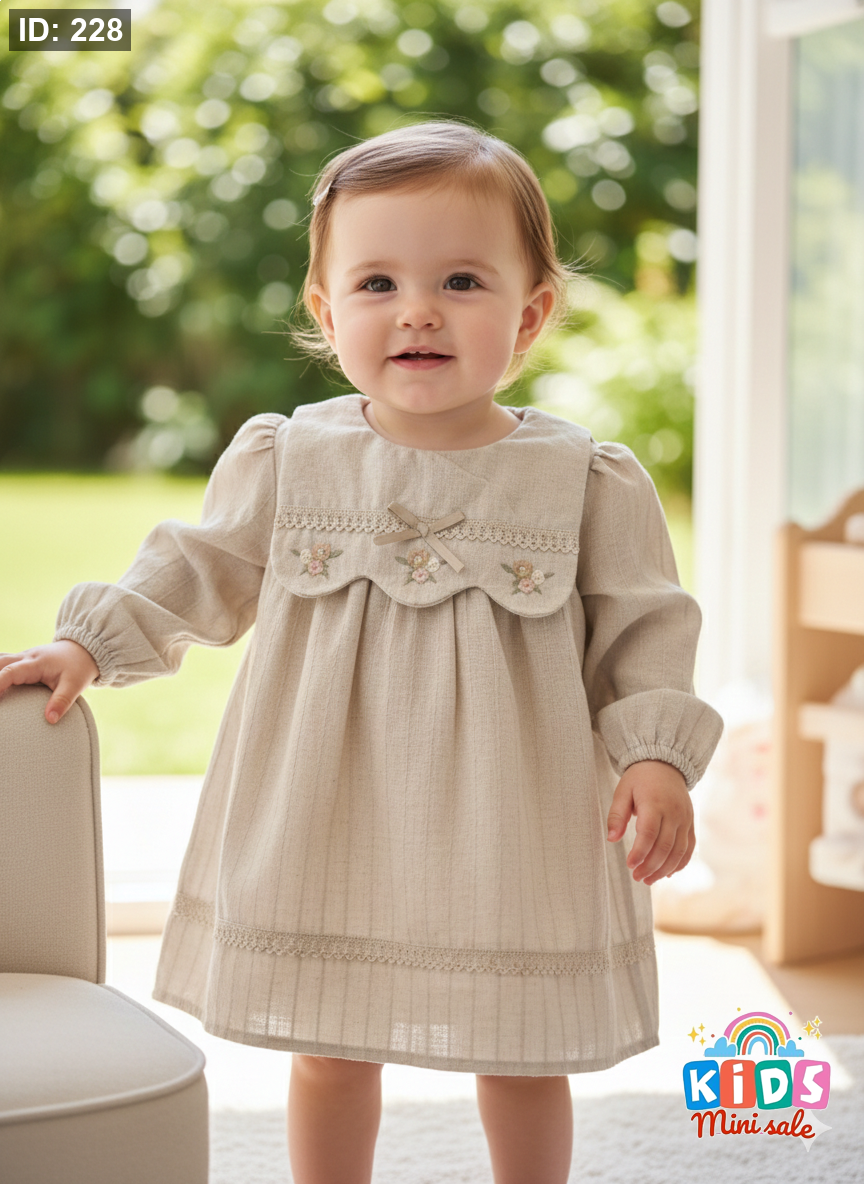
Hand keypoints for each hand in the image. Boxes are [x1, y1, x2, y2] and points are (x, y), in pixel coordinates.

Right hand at [0, 640, 100, 723]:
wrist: (83, 648)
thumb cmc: (79, 667)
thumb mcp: (75, 684)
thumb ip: (62, 701)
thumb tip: (50, 720)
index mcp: (36, 663)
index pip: (10, 672)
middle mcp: (24, 657)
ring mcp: (20, 657)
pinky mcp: (20, 661)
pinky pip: (0, 663)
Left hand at [606, 759, 694, 884]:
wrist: (664, 764)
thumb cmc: (639, 779)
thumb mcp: (622, 791)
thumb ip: (616, 815)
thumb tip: (611, 838)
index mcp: (655, 803)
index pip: (649, 833)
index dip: (640, 852)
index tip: (630, 865)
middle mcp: (674, 813)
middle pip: (665, 846)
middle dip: (651, 866)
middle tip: (637, 877)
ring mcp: (685, 819)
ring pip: (679, 851)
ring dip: (664, 869)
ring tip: (649, 879)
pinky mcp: (690, 823)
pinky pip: (689, 848)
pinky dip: (680, 863)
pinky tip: (668, 873)